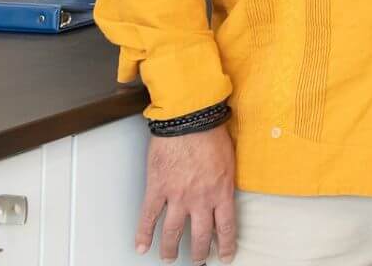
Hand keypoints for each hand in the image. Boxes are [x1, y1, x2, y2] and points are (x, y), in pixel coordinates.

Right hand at [136, 127, 236, 262]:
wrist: (190, 119)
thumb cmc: (211, 133)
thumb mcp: (229, 161)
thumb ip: (225, 182)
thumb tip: (223, 194)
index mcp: (222, 192)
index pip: (226, 227)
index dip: (225, 245)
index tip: (224, 256)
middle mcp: (201, 199)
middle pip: (200, 235)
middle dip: (199, 253)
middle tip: (198, 261)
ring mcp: (178, 196)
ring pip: (174, 232)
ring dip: (171, 249)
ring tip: (169, 258)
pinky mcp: (157, 189)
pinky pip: (149, 217)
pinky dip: (143, 234)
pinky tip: (141, 246)